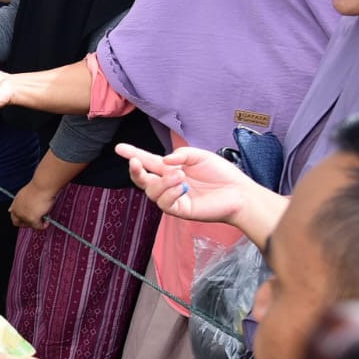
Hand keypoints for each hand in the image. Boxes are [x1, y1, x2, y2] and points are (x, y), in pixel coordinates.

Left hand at [9, 181, 56, 229]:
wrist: (42, 186)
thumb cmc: (36, 188)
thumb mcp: (22, 195)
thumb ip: (17, 204)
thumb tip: (10, 210)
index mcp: (14, 205)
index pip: (13, 218)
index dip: (21, 219)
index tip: (28, 218)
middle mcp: (17, 212)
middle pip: (19, 224)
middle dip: (27, 223)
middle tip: (37, 220)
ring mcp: (24, 216)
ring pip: (31, 225)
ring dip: (37, 222)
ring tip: (44, 215)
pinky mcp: (32, 219)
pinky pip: (39, 227)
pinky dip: (44, 225)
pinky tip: (47, 221)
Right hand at [114, 142, 252, 223]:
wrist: (239, 193)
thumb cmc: (221, 174)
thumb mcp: (200, 156)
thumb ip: (181, 155)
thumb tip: (164, 161)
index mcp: (172, 169)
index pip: (148, 162)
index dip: (133, 154)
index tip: (119, 148)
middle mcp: (168, 184)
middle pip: (142, 180)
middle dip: (136, 171)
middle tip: (135, 162)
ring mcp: (173, 198)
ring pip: (152, 192)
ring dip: (162, 182)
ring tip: (180, 176)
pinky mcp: (179, 210)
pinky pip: (164, 203)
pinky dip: (170, 193)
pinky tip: (183, 187)